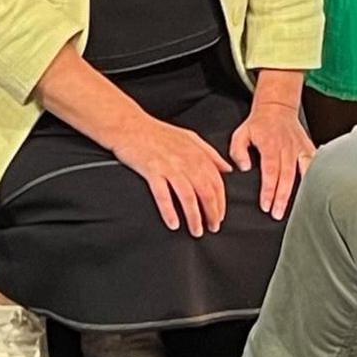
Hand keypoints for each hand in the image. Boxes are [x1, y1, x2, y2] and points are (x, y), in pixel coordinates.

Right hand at [119, 117, 233, 236]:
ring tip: (196, 231)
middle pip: (206, 191)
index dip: (221, 202)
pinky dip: (169, 211)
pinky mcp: (151, 170)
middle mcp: (186, 161)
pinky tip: (173, 224)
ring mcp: (169, 166)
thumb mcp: (190, 138)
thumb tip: (227, 168)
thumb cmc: (158, 132)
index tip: (220, 216)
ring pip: (188, 196)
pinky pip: (163, 195)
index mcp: (197, 154)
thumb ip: (210, 154)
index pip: (217, 182)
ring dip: (194, 217)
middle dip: (212, 213)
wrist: (129, 125)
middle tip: (213, 228)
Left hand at [227, 76, 315, 219]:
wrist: (277, 108)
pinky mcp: (308, 148)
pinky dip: (315, 177)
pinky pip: (314, 164)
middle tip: (277, 213)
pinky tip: (315, 191)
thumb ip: (238, 151)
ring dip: (300, 190)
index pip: (270, 171)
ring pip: (302, 172)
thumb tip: (244, 167)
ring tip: (298, 207)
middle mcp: (287, 147)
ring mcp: (300, 148)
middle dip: (282, 197)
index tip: (266, 205)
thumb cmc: (258, 124)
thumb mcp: (241, 134)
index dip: (269, 190)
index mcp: (270, 145)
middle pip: (286, 176)